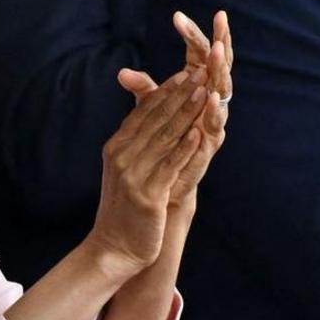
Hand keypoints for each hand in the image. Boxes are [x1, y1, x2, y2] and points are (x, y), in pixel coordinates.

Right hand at [89, 11, 230, 289]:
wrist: (114, 247)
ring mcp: (133, 175)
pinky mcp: (147, 195)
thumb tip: (152, 117)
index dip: (167, 91)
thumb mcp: (125, 169)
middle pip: (156, 119)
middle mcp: (122, 156)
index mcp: (116, 147)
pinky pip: (170, 166)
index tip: (187, 73)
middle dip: (181, 94)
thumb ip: (137, 141)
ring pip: (165, 137)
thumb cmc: (125, 208)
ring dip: (187, 113)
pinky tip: (198, 132)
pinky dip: (184, 148)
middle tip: (201, 73)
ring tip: (205, 94)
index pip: (144, 112)